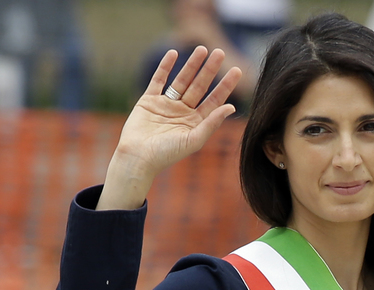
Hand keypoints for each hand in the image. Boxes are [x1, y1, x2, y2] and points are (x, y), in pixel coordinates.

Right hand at [97, 47, 241, 209]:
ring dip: (191, 65)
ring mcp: (166, 105)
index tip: (236, 70)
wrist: (137, 157)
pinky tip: (174, 53)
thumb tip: (232, 107)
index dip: (225, 85)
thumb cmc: (167, 154)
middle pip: (200, 86)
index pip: (214, 100)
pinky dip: (165, 67)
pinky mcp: (149, 100)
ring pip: (182, 80)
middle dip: (210, 70)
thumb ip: (212, 123)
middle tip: (220, 52)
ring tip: (202, 49)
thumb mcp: (194, 139)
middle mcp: (183, 112)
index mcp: (196, 122)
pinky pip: (158, 80)